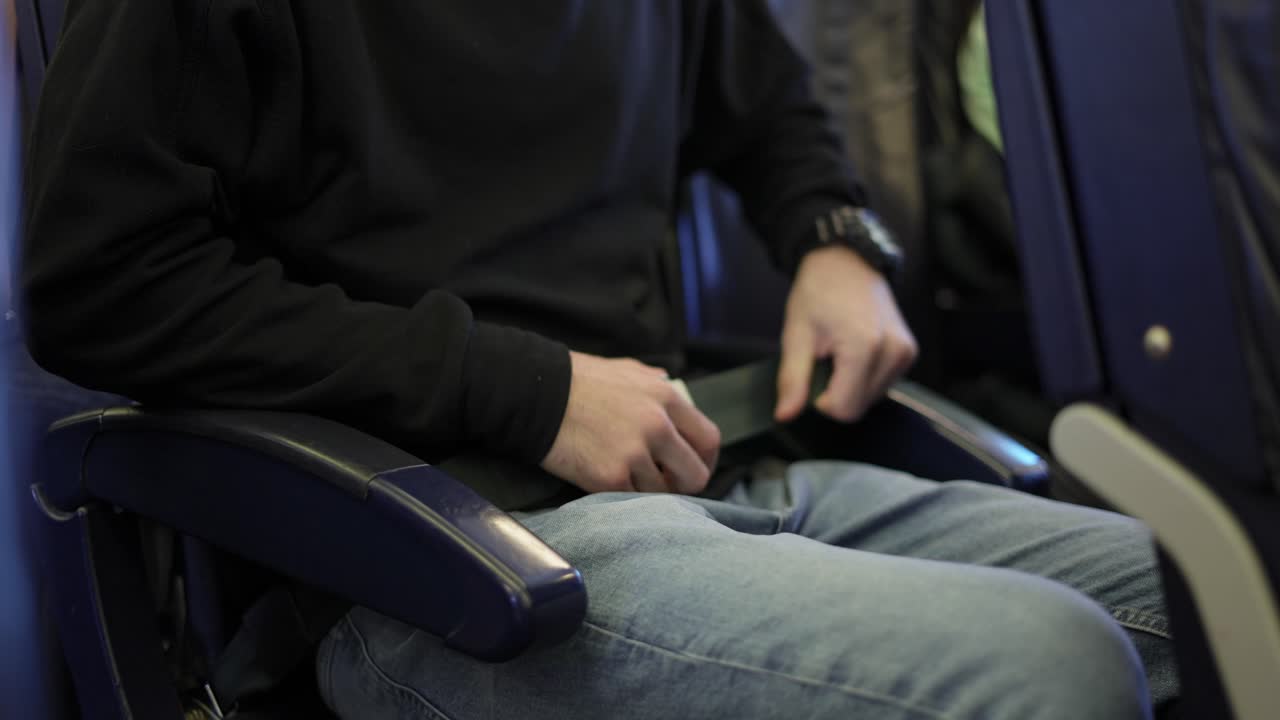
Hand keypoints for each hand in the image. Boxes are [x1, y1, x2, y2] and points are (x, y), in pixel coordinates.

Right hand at [541, 352, 720, 493]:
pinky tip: (607, 480)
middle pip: (696, 475)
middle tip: (665, 483)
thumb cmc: (576, 379)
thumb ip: (652, 379)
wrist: (534, 392)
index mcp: (665, 397)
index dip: (705, 460)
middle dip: (683, 484)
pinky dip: (622, 495)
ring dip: (648, 491)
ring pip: (662, 494)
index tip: (693, 466)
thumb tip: (668, 382)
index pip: (709, 439)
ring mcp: (634, 454)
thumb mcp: (623, 369)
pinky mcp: (609, 477)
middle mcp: (657, 426)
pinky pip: (630, 500)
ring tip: (627, 477)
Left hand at [775, 246, 917, 422]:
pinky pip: (881, 385)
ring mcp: (905, 353)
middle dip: (836, 393)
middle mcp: (893, 352)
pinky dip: (863, 378)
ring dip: (850, 386)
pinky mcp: (909, 352)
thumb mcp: (796, 334)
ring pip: (870, 399)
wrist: (846, 261)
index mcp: (865, 347)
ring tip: (839, 352)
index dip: (820, 401)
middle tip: (825, 359)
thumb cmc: (819, 291)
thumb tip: (785, 415)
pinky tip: (854, 352)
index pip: (844, 409)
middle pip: (859, 407)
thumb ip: (792, 379)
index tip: (812, 374)